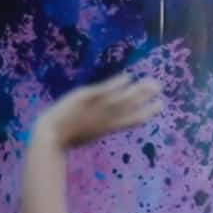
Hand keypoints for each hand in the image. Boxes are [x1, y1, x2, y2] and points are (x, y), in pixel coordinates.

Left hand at [34, 74, 162, 148]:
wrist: (51, 134)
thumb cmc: (68, 136)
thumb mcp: (89, 133)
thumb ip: (101, 124)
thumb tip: (110, 120)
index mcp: (109, 127)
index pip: (133, 119)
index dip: (148, 112)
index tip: (161, 105)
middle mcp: (107, 117)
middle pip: (131, 106)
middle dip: (146, 97)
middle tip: (160, 87)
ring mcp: (97, 107)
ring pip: (122, 98)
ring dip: (138, 90)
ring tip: (151, 82)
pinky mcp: (86, 97)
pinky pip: (104, 90)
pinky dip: (117, 84)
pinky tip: (128, 77)